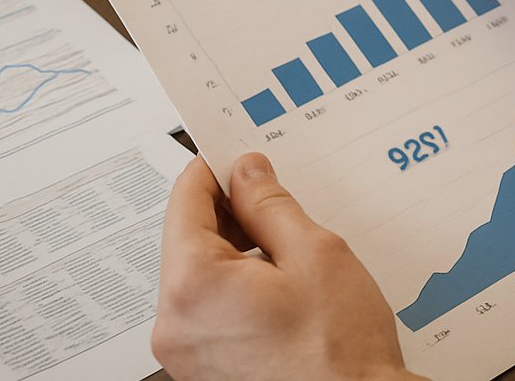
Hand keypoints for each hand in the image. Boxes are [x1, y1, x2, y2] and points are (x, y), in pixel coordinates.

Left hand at [154, 152, 425, 380]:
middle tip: (273, 196)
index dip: (215, 169)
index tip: (238, 156)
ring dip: (234, 250)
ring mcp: (184, 352)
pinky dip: (234, 286)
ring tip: (287, 249)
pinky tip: (279, 285)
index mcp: (192, 286)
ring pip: (198, 273)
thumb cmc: (340, 352)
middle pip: (187, 238)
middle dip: (228, 212)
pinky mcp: (201, 369)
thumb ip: (270, 205)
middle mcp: (174, 324)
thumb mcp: (314, 253)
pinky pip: (206, 307)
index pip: (185, 201)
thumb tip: (247, 173)